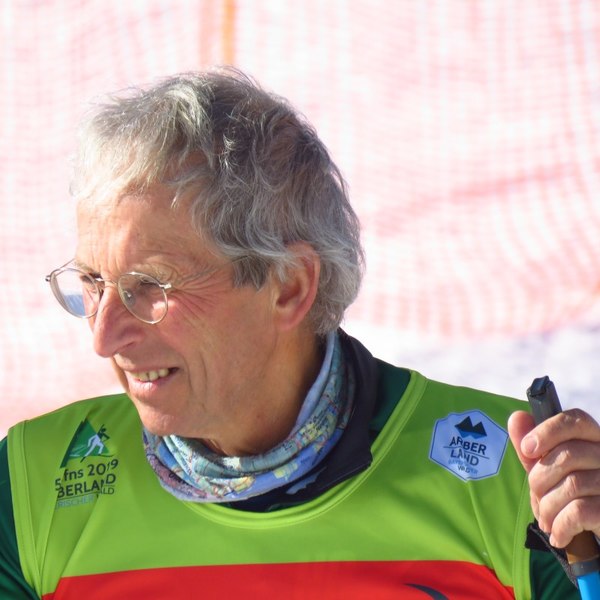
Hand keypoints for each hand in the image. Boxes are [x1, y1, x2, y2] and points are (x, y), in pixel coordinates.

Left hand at [508, 409, 599, 547]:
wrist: (593, 532)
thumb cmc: (567, 494)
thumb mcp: (545, 469)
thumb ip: (531, 445)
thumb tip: (517, 417)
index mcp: (592, 439)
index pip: (575, 420)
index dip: (547, 431)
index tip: (527, 449)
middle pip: (568, 455)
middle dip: (540, 479)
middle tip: (537, 495)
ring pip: (573, 485)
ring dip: (548, 506)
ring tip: (546, 519)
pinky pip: (580, 511)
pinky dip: (560, 525)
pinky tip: (557, 534)